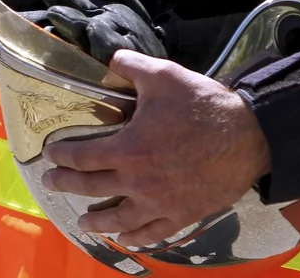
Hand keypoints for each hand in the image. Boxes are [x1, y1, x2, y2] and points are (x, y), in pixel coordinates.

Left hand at [41, 50, 271, 247]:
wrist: (248, 136)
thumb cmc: (203, 104)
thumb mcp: (163, 75)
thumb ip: (131, 66)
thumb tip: (111, 60)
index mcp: (128, 148)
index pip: (82, 156)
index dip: (62, 156)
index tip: (51, 154)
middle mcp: (137, 181)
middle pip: (91, 187)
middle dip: (67, 185)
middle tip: (52, 183)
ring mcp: (159, 203)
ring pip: (118, 219)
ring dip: (95, 220)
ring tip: (82, 221)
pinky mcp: (182, 214)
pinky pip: (152, 233)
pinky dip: (134, 238)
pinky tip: (125, 238)